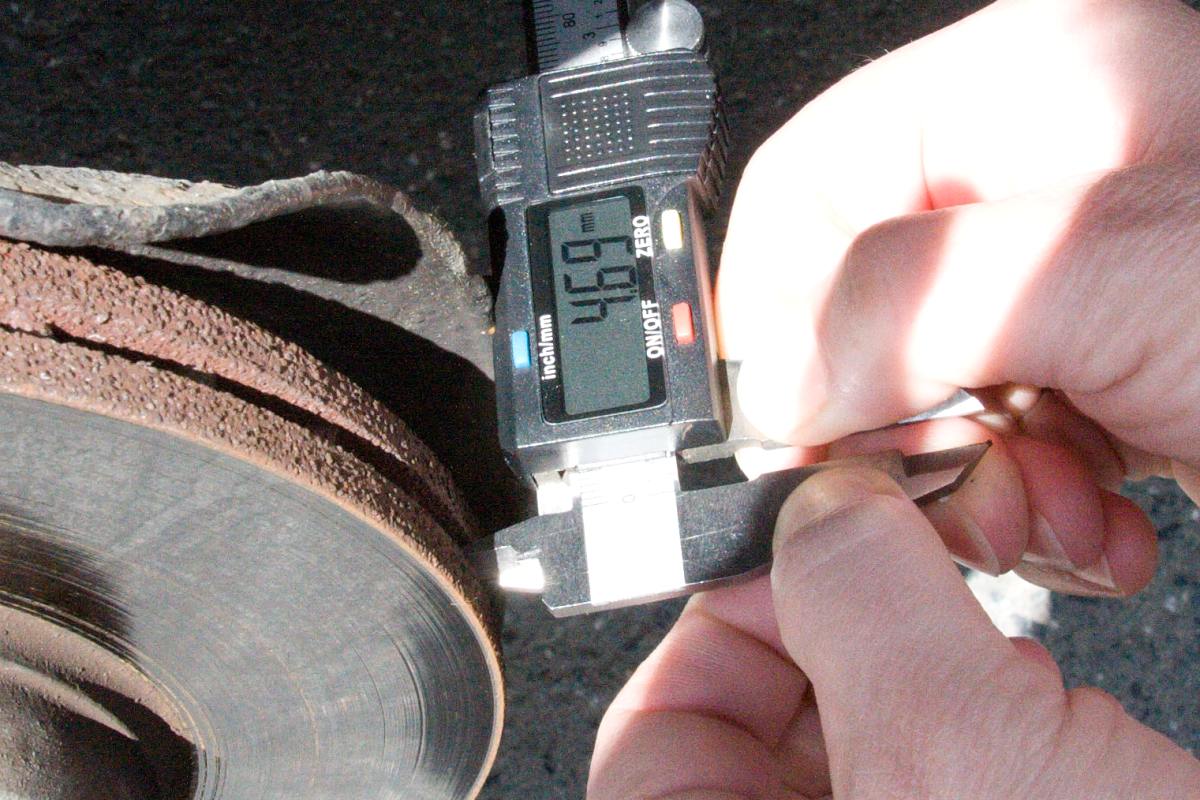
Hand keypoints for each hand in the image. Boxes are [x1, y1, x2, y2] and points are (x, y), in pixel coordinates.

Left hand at [588, 467, 1199, 798]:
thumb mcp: (960, 757)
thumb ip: (864, 605)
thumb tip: (822, 514)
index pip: (656, 735)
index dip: (719, 623)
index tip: (798, 554)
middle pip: (769, 727)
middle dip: (843, 625)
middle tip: (902, 557)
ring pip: (874, 737)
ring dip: (927, 659)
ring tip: (984, 635)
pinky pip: (956, 773)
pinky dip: (989, 714)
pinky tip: (1042, 698)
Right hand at [720, 0, 1199, 596]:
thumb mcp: (1119, 276)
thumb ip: (912, 302)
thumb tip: (788, 378)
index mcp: (1024, 88)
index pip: (806, 183)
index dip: (778, 309)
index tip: (794, 427)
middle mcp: (1037, 174)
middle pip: (856, 298)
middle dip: (889, 416)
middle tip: (945, 483)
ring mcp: (1071, 274)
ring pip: (921, 384)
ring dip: (968, 477)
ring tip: (1044, 514)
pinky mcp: (1103, 357)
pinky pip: (996, 432)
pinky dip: (1025, 500)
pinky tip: (1089, 522)